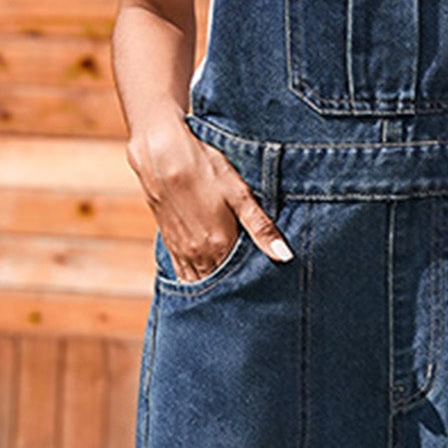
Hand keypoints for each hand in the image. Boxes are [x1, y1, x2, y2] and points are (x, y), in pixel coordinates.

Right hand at [130, 112, 291, 281]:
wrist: (161, 154)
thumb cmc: (205, 168)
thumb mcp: (240, 195)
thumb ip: (262, 229)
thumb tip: (285, 256)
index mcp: (220, 245)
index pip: (240, 279)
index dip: (252, 284)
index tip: (264, 288)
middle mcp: (199, 254)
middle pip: (219, 283)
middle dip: (232, 289)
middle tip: (249, 294)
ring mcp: (181, 250)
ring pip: (198, 282)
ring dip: (212, 287)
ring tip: (227, 292)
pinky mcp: (170, 242)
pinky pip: (181, 272)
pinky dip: (193, 280)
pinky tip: (203, 278)